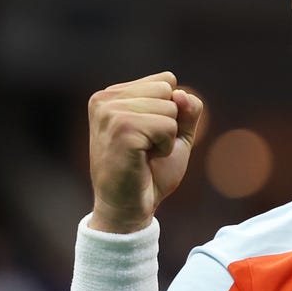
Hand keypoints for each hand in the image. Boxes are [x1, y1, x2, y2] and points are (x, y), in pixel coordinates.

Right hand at [86, 71, 203, 233]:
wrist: (129, 209)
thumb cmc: (150, 173)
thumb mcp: (176, 134)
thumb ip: (186, 109)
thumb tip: (181, 94)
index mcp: (112, 95)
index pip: (166, 80)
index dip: (170, 112)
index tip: (148, 136)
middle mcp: (105, 99)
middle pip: (168, 90)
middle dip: (170, 122)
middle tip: (147, 147)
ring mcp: (110, 112)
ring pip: (170, 107)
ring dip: (167, 136)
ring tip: (144, 154)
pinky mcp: (121, 128)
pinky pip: (167, 126)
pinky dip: (165, 146)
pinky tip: (144, 159)